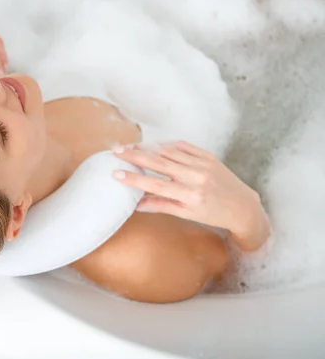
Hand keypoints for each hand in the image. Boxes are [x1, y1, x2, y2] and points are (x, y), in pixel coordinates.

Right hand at [112, 141, 269, 250]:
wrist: (242, 206)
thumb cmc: (212, 214)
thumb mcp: (186, 214)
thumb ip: (160, 206)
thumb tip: (135, 204)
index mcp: (190, 195)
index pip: (156, 185)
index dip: (134, 179)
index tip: (116, 174)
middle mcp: (196, 177)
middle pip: (159, 163)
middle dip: (135, 156)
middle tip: (117, 151)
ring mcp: (202, 164)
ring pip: (169, 151)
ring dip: (147, 148)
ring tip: (129, 147)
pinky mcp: (208, 155)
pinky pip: (183, 146)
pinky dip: (166, 144)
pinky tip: (152, 144)